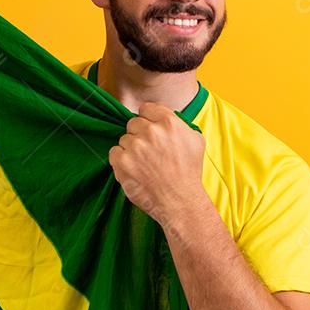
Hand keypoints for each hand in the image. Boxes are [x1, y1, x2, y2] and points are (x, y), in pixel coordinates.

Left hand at [108, 102, 206, 226]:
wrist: (180, 201)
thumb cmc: (189, 172)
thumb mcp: (195, 140)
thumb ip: (179, 123)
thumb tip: (164, 116)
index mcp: (169, 122)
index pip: (146, 108)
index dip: (148, 120)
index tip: (151, 132)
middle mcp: (151, 131)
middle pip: (133, 123)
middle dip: (139, 135)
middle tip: (149, 152)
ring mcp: (135, 146)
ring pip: (124, 139)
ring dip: (131, 150)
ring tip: (145, 165)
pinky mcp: (122, 161)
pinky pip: (114, 152)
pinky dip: (121, 161)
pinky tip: (135, 170)